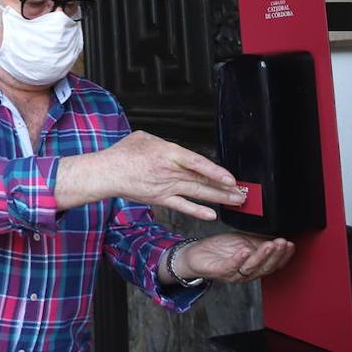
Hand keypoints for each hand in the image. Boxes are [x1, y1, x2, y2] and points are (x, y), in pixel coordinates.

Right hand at [57, 131, 245, 219]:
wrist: (107, 173)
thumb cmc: (122, 154)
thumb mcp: (143, 137)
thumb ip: (164, 144)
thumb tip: (175, 149)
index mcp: (166, 153)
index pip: (196, 163)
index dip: (215, 171)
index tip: (231, 178)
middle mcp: (169, 171)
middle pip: (202, 180)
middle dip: (225, 188)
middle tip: (243, 193)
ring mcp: (165, 187)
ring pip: (197, 193)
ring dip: (218, 198)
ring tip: (235, 202)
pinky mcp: (160, 198)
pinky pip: (182, 206)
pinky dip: (197, 211)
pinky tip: (211, 215)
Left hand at [174, 233, 294, 283]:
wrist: (196, 255)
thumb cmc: (220, 249)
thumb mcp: (243, 241)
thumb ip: (258, 241)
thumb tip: (275, 235)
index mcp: (254, 265)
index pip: (273, 264)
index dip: (284, 256)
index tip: (290, 245)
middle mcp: (246, 272)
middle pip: (265, 267)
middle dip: (276, 255)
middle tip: (282, 243)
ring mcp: (234, 273)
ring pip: (251, 267)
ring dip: (262, 256)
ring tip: (270, 245)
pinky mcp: (219, 271)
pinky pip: (231, 266)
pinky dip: (239, 259)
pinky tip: (245, 250)